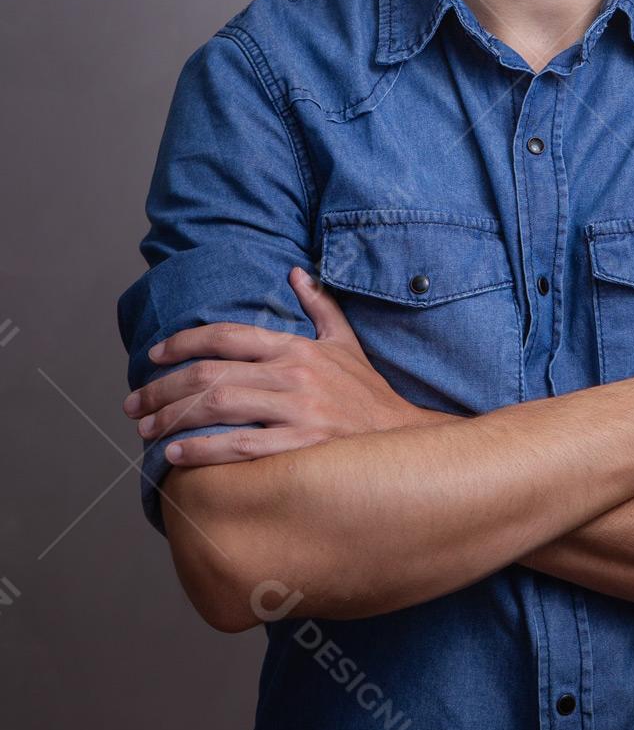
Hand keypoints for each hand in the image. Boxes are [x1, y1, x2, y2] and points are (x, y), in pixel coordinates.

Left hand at [121, 267, 442, 465]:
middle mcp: (293, 375)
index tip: (154, 354)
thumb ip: (320, 306)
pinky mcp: (299, 448)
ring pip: (217, 408)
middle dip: (163, 387)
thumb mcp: (346, 342)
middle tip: (134, 402)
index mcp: (297, 348)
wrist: (403, 440)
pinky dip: (203, 450)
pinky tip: (176, 456)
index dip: (184, 342)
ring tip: (145, 430)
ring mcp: (296, 411)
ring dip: (172, 418)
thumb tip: (296, 273)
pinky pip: (240, 447)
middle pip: (211, 374)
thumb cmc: (368, 395)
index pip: (228, 336)